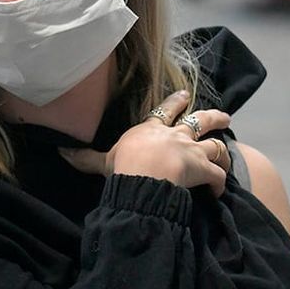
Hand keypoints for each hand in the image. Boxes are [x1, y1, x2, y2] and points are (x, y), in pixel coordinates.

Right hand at [60, 90, 232, 195]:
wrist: (144, 177)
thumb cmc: (124, 166)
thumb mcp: (103, 160)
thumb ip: (86, 157)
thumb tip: (62, 151)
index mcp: (152, 130)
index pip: (166, 112)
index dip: (176, 103)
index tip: (185, 97)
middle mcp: (176, 136)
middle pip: (200, 121)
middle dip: (213, 117)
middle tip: (224, 117)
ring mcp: (192, 151)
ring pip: (216, 146)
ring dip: (222, 153)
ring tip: (227, 157)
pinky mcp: (203, 170)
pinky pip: (217, 176)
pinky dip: (219, 183)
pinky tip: (218, 192)